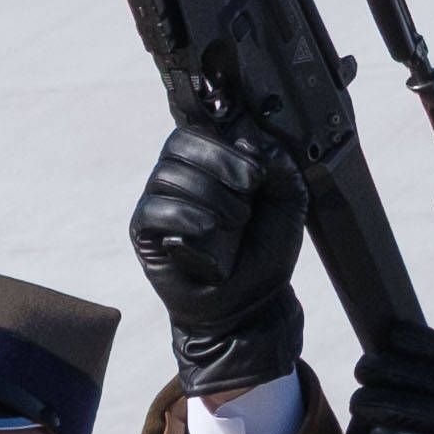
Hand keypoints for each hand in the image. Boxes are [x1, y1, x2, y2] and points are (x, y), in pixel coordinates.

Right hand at [132, 115, 310, 404]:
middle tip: (248, 194)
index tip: (255, 174)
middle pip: (178, 144)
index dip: (224, 145)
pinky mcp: (145, 234)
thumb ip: (281, 166)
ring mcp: (158, 205)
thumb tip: (253, 141)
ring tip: (232, 224)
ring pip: (167, 175)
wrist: (249, 302)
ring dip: (208, 196)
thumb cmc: (262, 253)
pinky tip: (206, 229)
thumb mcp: (288, 203)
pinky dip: (183, 215)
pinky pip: (152, 209)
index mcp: (208, 166)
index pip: (198, 131)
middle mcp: (179, 180)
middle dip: (219, 164)